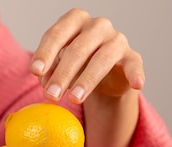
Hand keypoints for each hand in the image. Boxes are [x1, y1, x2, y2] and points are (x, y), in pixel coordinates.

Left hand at [29, 9, 144, 103]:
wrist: (105, 76)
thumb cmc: (76, 66)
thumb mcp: (58, 66)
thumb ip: (49, 71)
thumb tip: (45, 83)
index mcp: (74, 21)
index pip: (57, 34)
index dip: (45, 53)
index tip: (35, 72)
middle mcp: (97, 26)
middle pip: (78, 48)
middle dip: (62, 74)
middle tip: (51, 95)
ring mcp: (116, 40)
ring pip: (102, 58)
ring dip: (86, 80)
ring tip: (74, 100)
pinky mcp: (132, 57)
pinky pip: (134, 65)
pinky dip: (135, 74)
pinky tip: (136, 84)